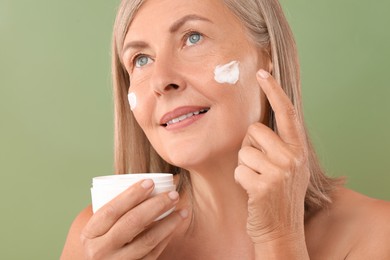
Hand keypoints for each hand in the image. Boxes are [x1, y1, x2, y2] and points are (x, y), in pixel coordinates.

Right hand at [80, 179, 187, 258]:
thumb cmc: (102, 244)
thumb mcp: (98, 230)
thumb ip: (114, 212)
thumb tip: (147, 184)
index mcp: (90, 234)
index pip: (111, 210)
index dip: (131, 195)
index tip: (150, 182)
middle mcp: (100, 251)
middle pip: (132, 223)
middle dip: (156, 205)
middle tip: (173, 194)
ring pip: (147, 240)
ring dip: (168, 223)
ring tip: (182, 211)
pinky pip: (153, 253)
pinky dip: (165, 238)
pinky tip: (174, 226)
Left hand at [234, 70, 309, 255]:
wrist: (281, 230)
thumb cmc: (278, 195)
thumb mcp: (289, 167)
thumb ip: (280, 144)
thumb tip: (260, 121)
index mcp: (298, 149)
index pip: (287, 113)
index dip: (274, 91)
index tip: (262, 72)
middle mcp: (293, 157)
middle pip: (254, 130)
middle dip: (250, 146)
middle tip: (260, 166)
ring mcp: (280, 172)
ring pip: (243, 151)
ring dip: (245, 166)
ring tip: (257, 180)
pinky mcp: (263, 186)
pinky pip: (238, 170)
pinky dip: (240, 180)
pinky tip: (252, 191)